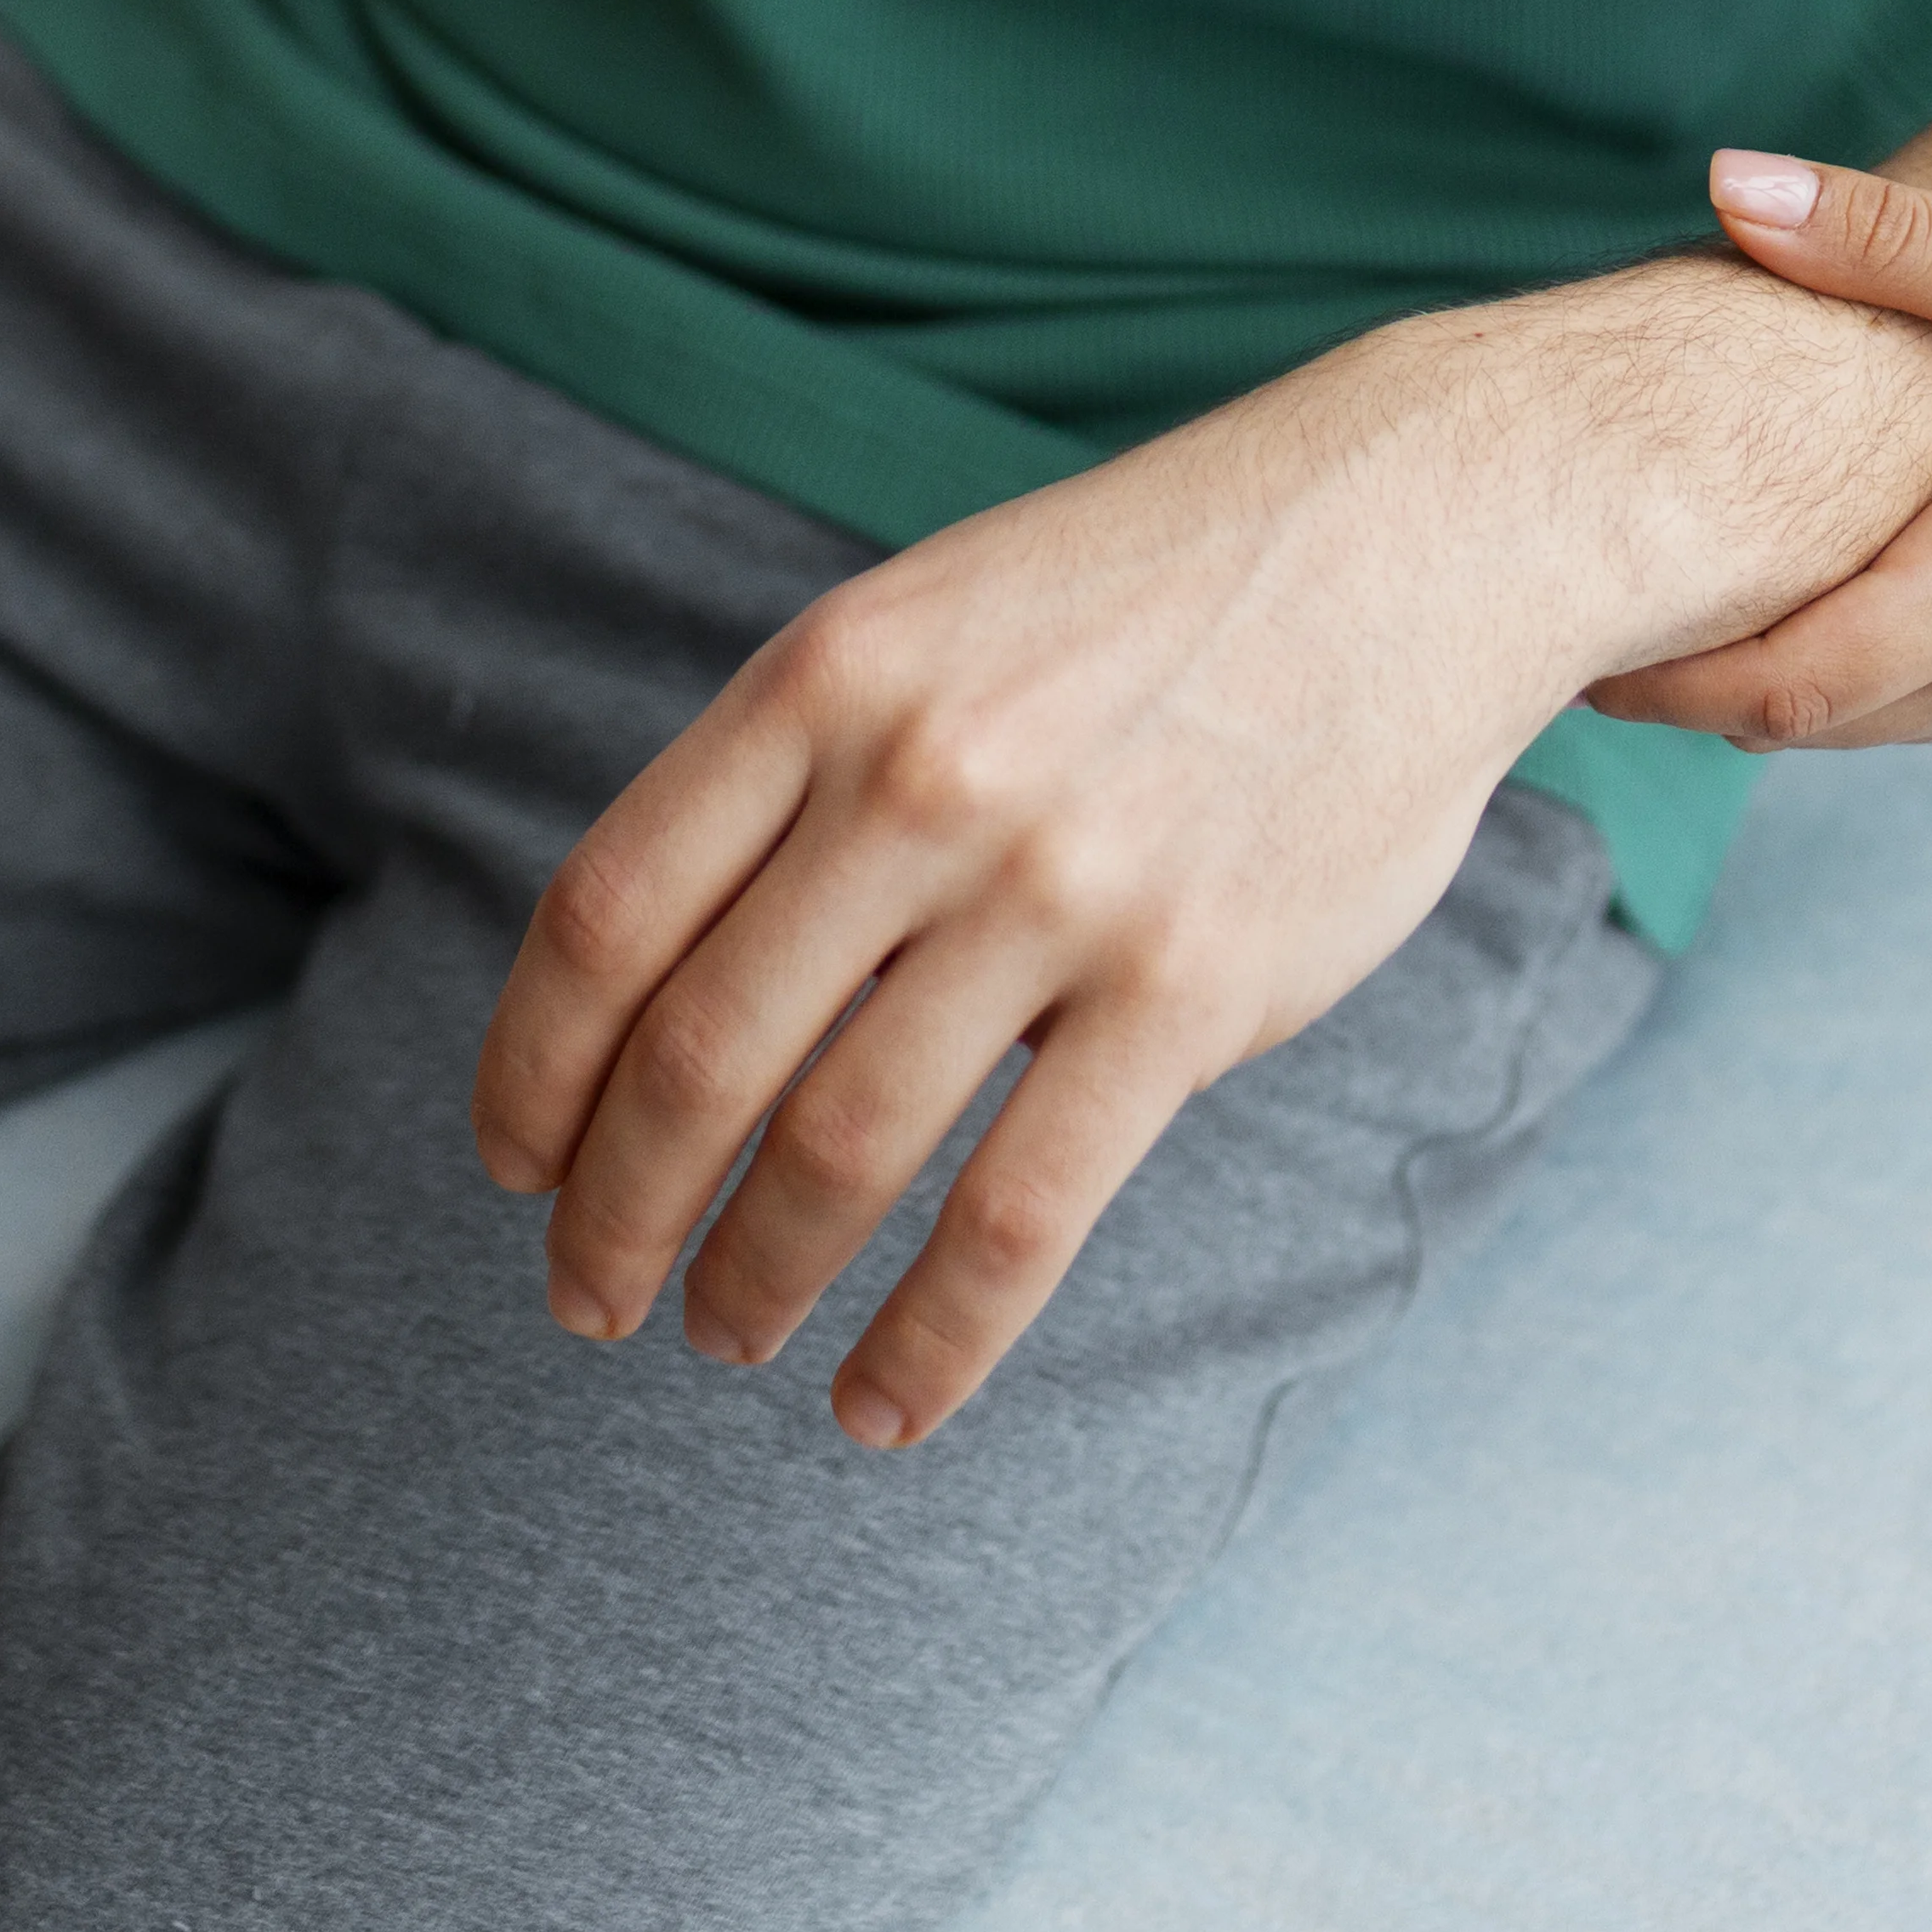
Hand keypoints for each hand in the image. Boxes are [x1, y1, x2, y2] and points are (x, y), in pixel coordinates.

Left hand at [466, 335, 1638, 1449]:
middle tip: (589, 1298)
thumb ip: (803, 772)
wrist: (1416, 525)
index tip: (515, 1165)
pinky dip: (930, 1343)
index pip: (606, 916)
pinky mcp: (1190, 987)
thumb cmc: (1150, 590)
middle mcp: (921, 778)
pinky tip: (882, 1405)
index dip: (532, 1071)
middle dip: (615, 1215)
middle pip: (695, 1058)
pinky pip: (1020, 1217)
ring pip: (840, 1152)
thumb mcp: (932, 617)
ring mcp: (1058, 887)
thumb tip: (667, 987)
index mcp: (826, 676)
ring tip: (726, 1337)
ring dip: (754, 1279)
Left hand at [1591, 160, 1931, 749]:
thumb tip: (1725, 181)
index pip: (1789, 687)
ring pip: (1882, 723)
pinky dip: (1866, 677)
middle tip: (1582, 636)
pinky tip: (1814, 609)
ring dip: (1786, 687)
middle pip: (1818, 722)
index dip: (1671, 685)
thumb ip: (1878, 235)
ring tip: (1671, 625)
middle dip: (1703, 691)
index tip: (1571, 657)